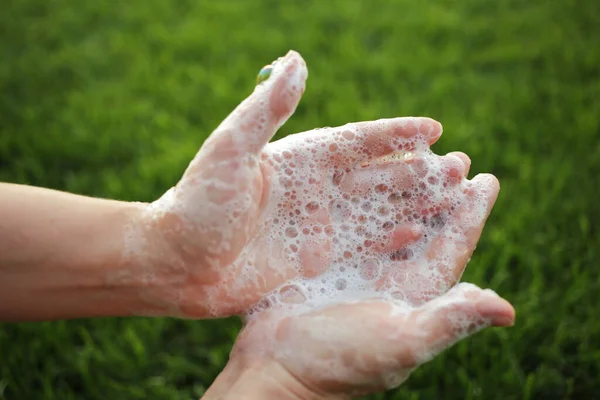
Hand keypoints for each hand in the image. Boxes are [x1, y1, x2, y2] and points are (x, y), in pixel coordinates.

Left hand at [122, 50, 493, 318]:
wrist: (175, 263)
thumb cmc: (197, 204)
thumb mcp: (231, 150)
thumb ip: (266, 108)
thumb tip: (299, 59)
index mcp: (297, 158)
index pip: (357, 141)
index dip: (395, 134)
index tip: (434, 128)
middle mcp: (312, 189)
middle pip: (376, 175)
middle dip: (417, 170)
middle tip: (460, 166)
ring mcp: (315, 225)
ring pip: (375, 210)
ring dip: (412, 203)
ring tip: (452, 197)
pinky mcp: (312, 259)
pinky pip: (360, 246)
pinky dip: (388, 239)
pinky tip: (416, 235)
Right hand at [209, 166, 512, 397]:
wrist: (275, 367)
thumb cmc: (339, 359)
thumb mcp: (401, 340)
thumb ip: (449, 320)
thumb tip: (508, 310)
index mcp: (414, 296)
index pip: (452, 248)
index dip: (471, 214)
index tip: (487, 179)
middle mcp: (390, 281)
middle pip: (426, 228)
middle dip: (443, 193)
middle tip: (457, 158)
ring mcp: (357, 270)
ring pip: (389, 219)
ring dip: (406, 189)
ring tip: (420, 155)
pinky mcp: (327, 262)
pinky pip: (353, 222)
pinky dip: (364, 198)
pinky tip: (367, 174)